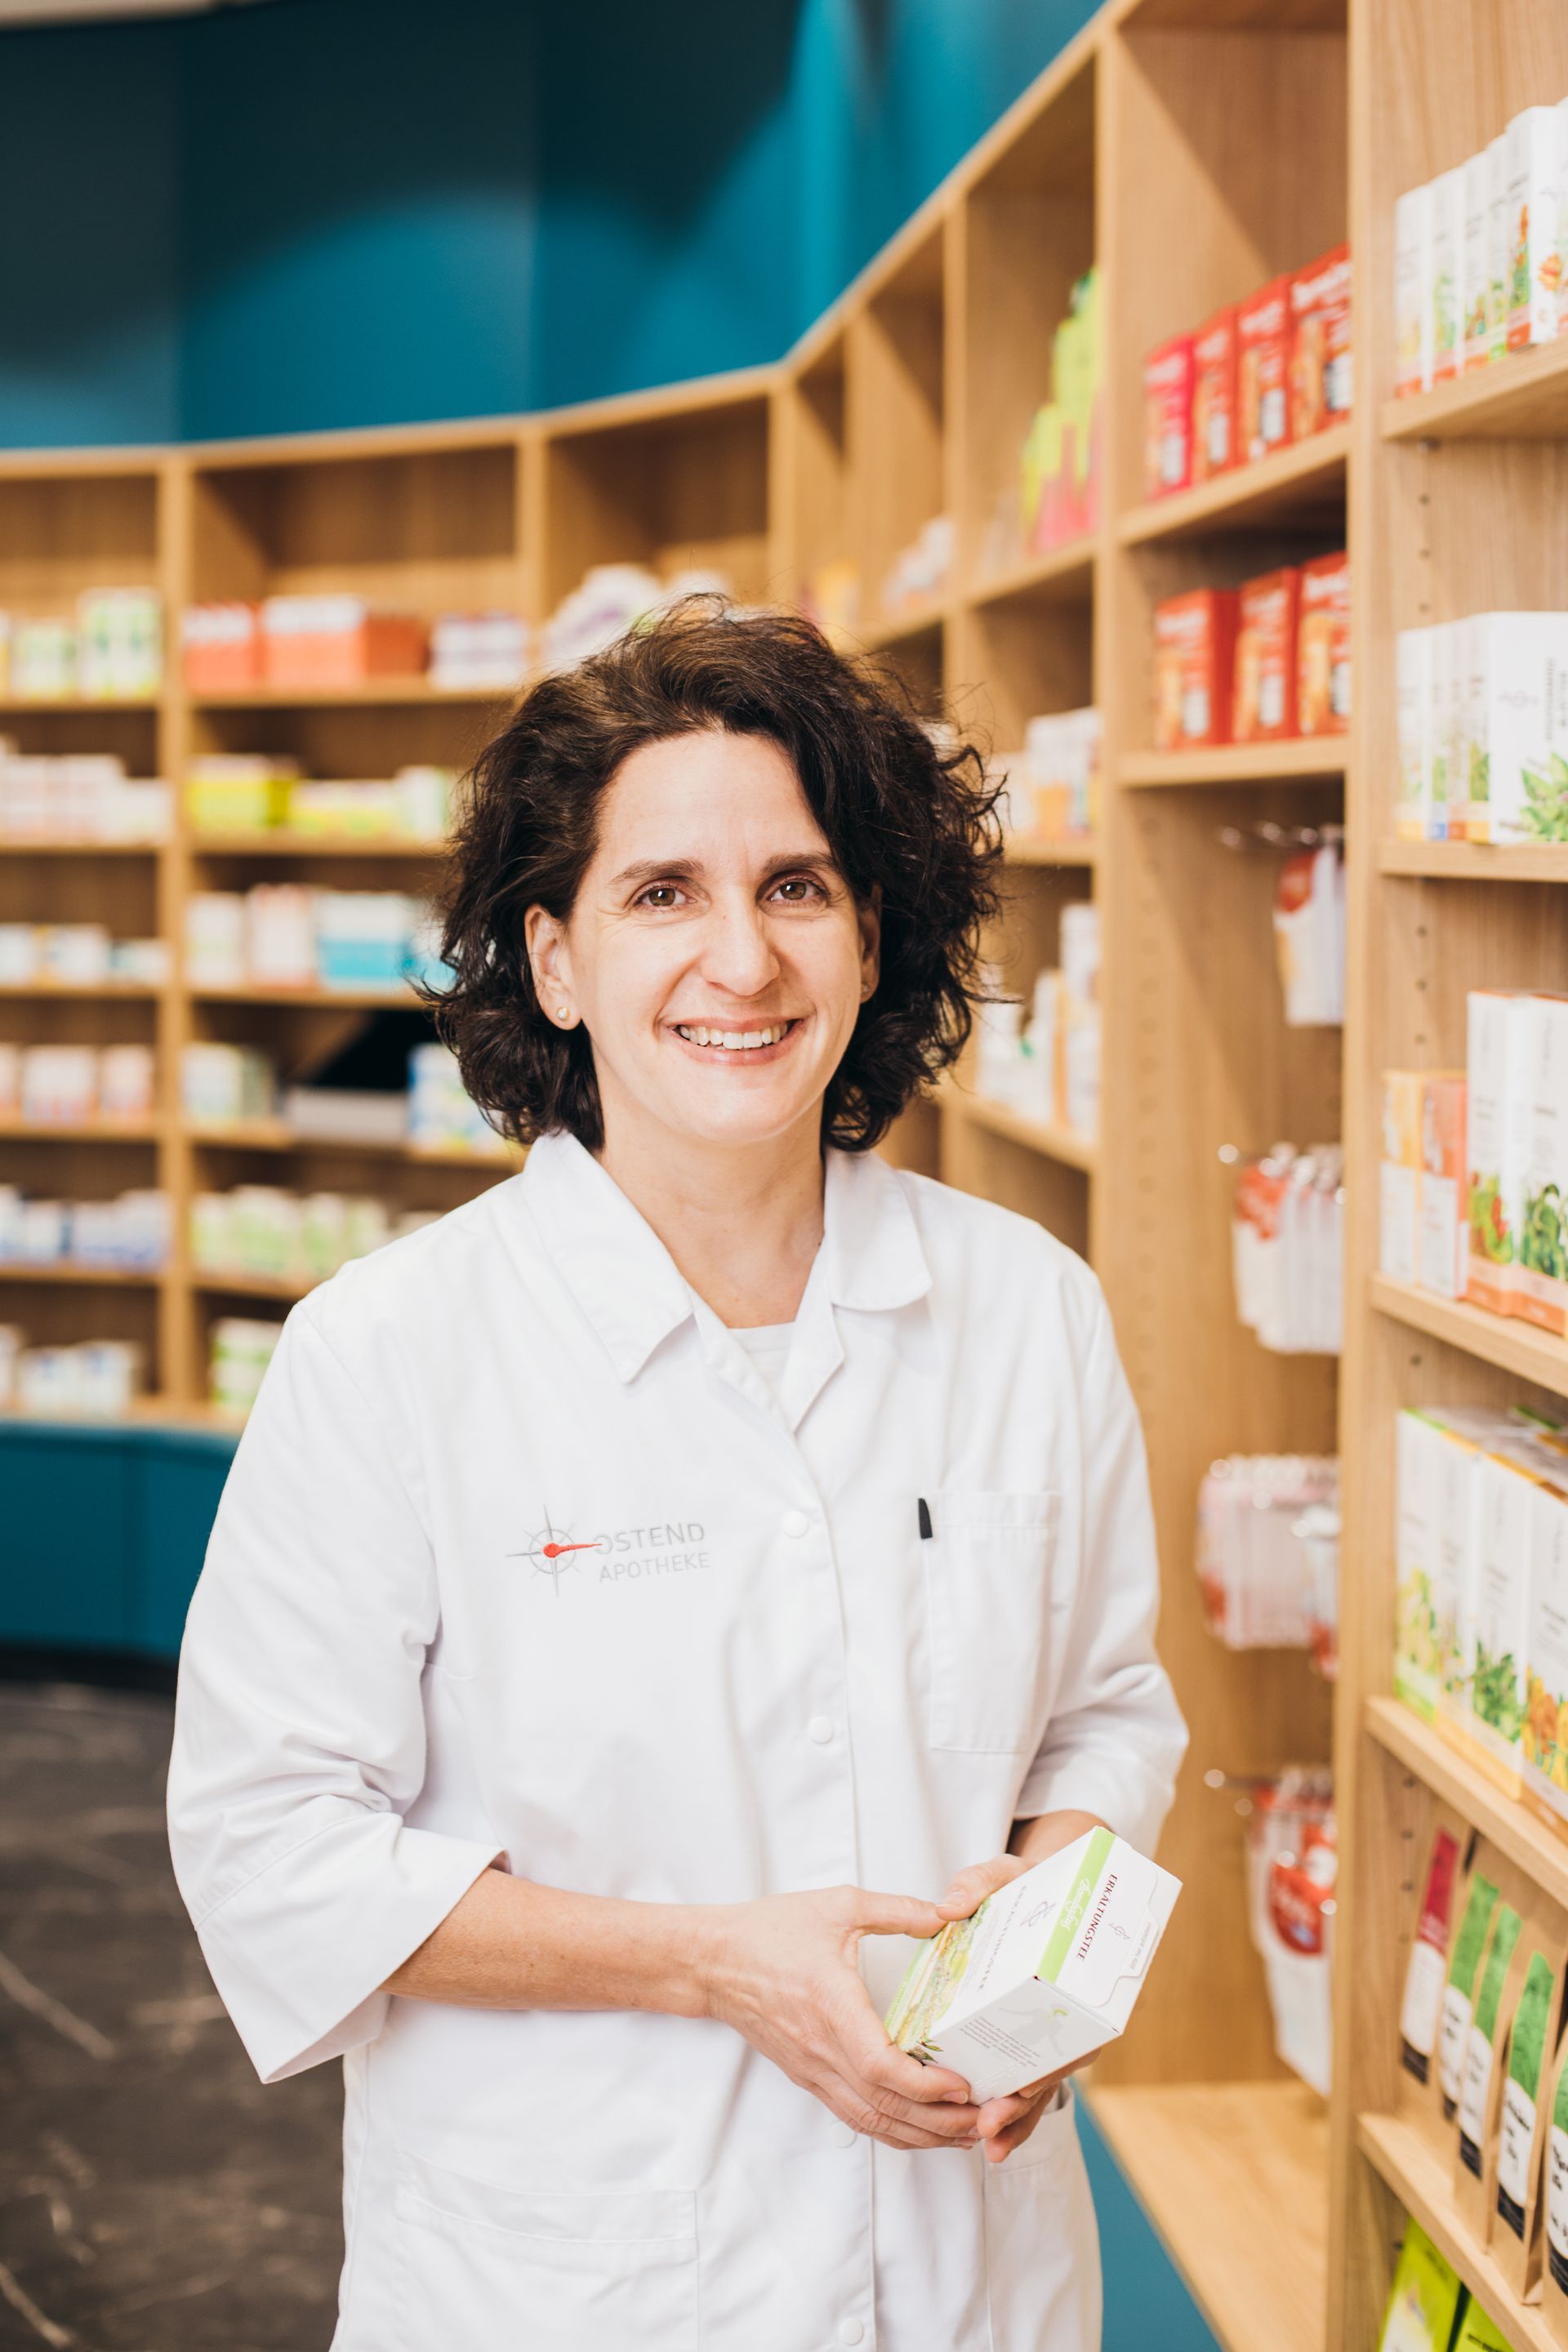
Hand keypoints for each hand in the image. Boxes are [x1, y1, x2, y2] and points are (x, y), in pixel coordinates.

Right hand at [700, 1885, 982, 2150]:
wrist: (714, 1961)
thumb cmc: (771, 1930)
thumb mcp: (837, 1906)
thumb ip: (894, 1910)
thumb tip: (944, 1914)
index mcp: (831, 2004)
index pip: (878, 2065)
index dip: (923, 2085)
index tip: (962, 2083)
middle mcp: (822, 2048)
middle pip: (884, 2106)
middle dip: (938, 2122)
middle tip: (985, 2119)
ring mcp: (813, 2069)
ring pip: (870, 2120)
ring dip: (919, 2135)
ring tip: (964, 2133)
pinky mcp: (808, 2076)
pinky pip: (853, 2115)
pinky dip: (891, 2129)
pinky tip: (919, 2129)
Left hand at [935, 1819, 1107, 2165]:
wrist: (1050, 1889)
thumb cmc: (1027, 1884)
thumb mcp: (1004, 1874)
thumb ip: (979, 1884)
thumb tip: (949, 1906)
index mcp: (1071, 1973)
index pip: (1068, 2034)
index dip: (1044, 2067)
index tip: (1017, 2089)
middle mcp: (1068, 2011)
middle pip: (1050, 2068)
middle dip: (1020, 2104)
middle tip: (987, 2126)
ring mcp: (1049, 2029)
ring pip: (1037, 2083)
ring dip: (1014, 2118)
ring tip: (985, 2143)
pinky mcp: (1028, 2037)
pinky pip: (1024, 2081)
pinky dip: (1011, 2112)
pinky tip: (988, 2140)